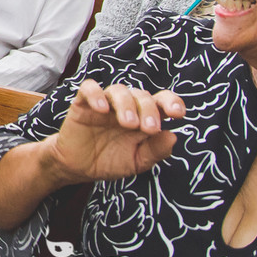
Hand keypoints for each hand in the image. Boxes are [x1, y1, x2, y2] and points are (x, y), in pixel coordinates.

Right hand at [48, 79, 185, 185]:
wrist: (79, 168)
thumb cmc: (110, 161)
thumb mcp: (137, 162)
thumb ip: (155, 151)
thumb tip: (173, 135)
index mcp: (143, 118)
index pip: (160, 101)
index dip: (171, 102)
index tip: (178, 114)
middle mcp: (126, 106)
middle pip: (141, 95)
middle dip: (149, 110)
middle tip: (149, 129)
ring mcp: (105, 103)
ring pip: (118, 89)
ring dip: (126, 104)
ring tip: (128, 124)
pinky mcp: (83, 103)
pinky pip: (89, 88)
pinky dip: (96, 94)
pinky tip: (102, 109)